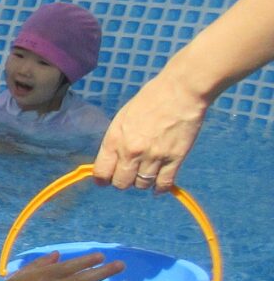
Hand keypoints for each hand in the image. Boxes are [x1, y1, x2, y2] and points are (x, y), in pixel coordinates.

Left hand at [92, 73, 208, 192]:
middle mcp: (132, 152)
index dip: (103, 179)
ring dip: (142, 182)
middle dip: (123, 181)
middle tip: (129, 174)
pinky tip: (158, 187)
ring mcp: (154, 157)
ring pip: (142, 184)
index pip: (101, 173)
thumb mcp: (122, 119)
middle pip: (121, 183)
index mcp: (115, 140)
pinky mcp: (174, 158)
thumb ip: (116, 141)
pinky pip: (164, 183)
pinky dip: (161, 188)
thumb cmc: (150, 100)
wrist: (180, 92)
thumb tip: (111, 160)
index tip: (105, 180)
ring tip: (146, 173)